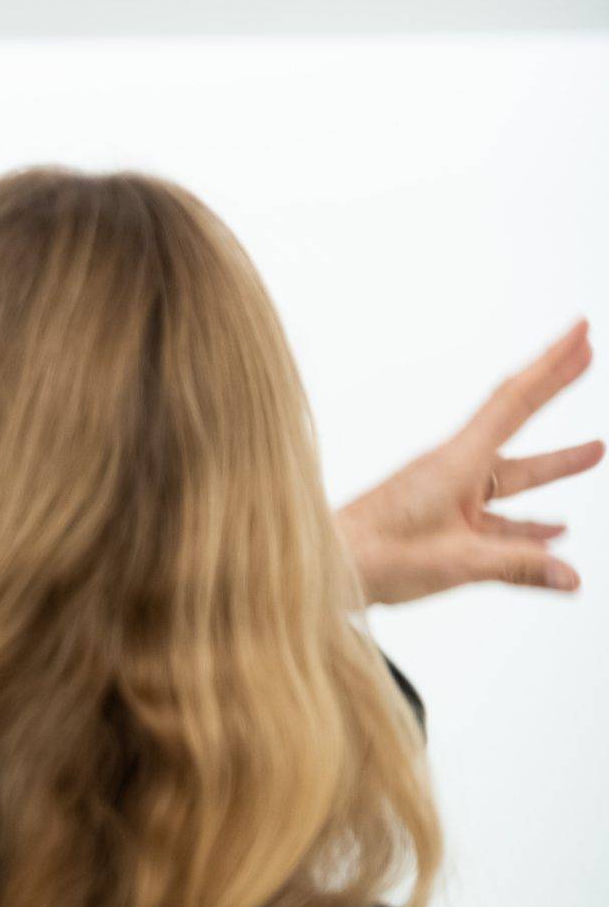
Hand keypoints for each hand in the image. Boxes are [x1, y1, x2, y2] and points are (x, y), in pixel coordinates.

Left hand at [337, 320, 601, 605]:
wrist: (324, 569)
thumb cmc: (375, 556)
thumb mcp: (456, 562)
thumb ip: (518, 567)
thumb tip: (574, 575)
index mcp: (456, 463)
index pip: (514, 401)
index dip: (550, 365)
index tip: (579, 331)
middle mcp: (453, 469)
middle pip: (514, 420)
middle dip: (553, 386)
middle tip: (587, 354)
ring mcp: (445, 495)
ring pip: (510, 477)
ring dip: (553, 465)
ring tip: (595, 450)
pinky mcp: (439, 522)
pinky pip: (494, 517)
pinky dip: (526, 522)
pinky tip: (553, 532)